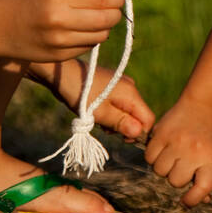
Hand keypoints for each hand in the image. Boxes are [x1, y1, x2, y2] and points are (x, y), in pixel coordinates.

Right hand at [2, 0, 124, 62]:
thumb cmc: (28, 0)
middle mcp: (59, 20)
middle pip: (107, 19)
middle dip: (115, 12)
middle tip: (110, 6)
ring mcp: (59, 42)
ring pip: (102, 35)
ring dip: (104, 26)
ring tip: (93, 18)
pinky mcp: (59, 57)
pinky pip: (88, 47)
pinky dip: (91, 38)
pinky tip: (79, 30)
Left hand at [32, 59, 154, 141]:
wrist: (63, 73)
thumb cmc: (80, 93)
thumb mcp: (100, 113)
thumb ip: (121, 123)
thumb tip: (139, 133)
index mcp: (131, 93)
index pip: (148, 119)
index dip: (139, 133)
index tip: (121, 139)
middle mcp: (130, 88)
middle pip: (138, 116)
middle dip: (124, 127)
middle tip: (105, 129)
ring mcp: (122, 86)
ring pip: (128, 112)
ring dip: (115, 121)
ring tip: (98, 120)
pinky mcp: (113, 87)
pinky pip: (119, 106)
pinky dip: (110, 113)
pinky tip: (97, 113)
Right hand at [145, 98, 211, 207]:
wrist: (202, 106)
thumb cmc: (208, 137)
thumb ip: (205, 179)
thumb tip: (193, 202)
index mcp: (211, 159)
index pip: (203, 188)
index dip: (193, 199)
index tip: (186, 201)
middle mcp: (194, 151)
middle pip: (175, 182)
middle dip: (176, 176)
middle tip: (182, 164)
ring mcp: (177, 142)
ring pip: (159, 171)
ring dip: (163, 167)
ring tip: (172, 154)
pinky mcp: (161, 133)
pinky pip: (149, 157)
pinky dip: (153, 156)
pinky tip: (162, 147)